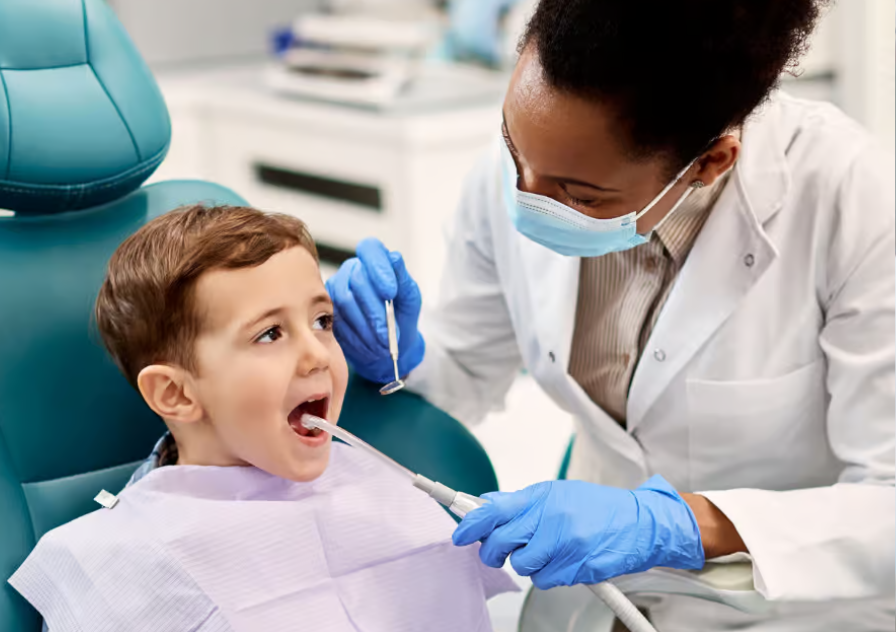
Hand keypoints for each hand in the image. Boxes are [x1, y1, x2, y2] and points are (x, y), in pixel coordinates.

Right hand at [326, 238, 424, 383]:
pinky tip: (367, 345)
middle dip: (375, 310)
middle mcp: (352, 270)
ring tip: (381, 343)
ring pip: (345, 302)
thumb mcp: (410, 299)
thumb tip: (395, 258)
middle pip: (357, 281)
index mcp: (374, 260)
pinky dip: (354, 336)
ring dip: (366, 326)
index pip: (370, 249)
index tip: (391, 292)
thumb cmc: (401, 317)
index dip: (378, 268)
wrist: (389, 346)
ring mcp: (336, 289)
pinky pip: (334, 319)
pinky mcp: (324, 309)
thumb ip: (403, 279)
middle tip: (387, 333)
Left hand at [452, 476, 704, 589]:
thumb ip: (521, 501)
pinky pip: (544, 580)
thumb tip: (485, 503)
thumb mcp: (558, 494)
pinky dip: (549, 575)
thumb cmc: (599, 509)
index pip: (494, 509)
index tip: (460, 534)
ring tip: (547, 552)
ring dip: (529, 564)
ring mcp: (564, 544)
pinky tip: (564, 562)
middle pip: (500, 543)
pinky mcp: (577, 568)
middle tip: (503, 551)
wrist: (642, 524)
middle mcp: (551, 518)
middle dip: (495, 552)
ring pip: (522, 566)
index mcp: (542, 496)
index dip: (471, 523)